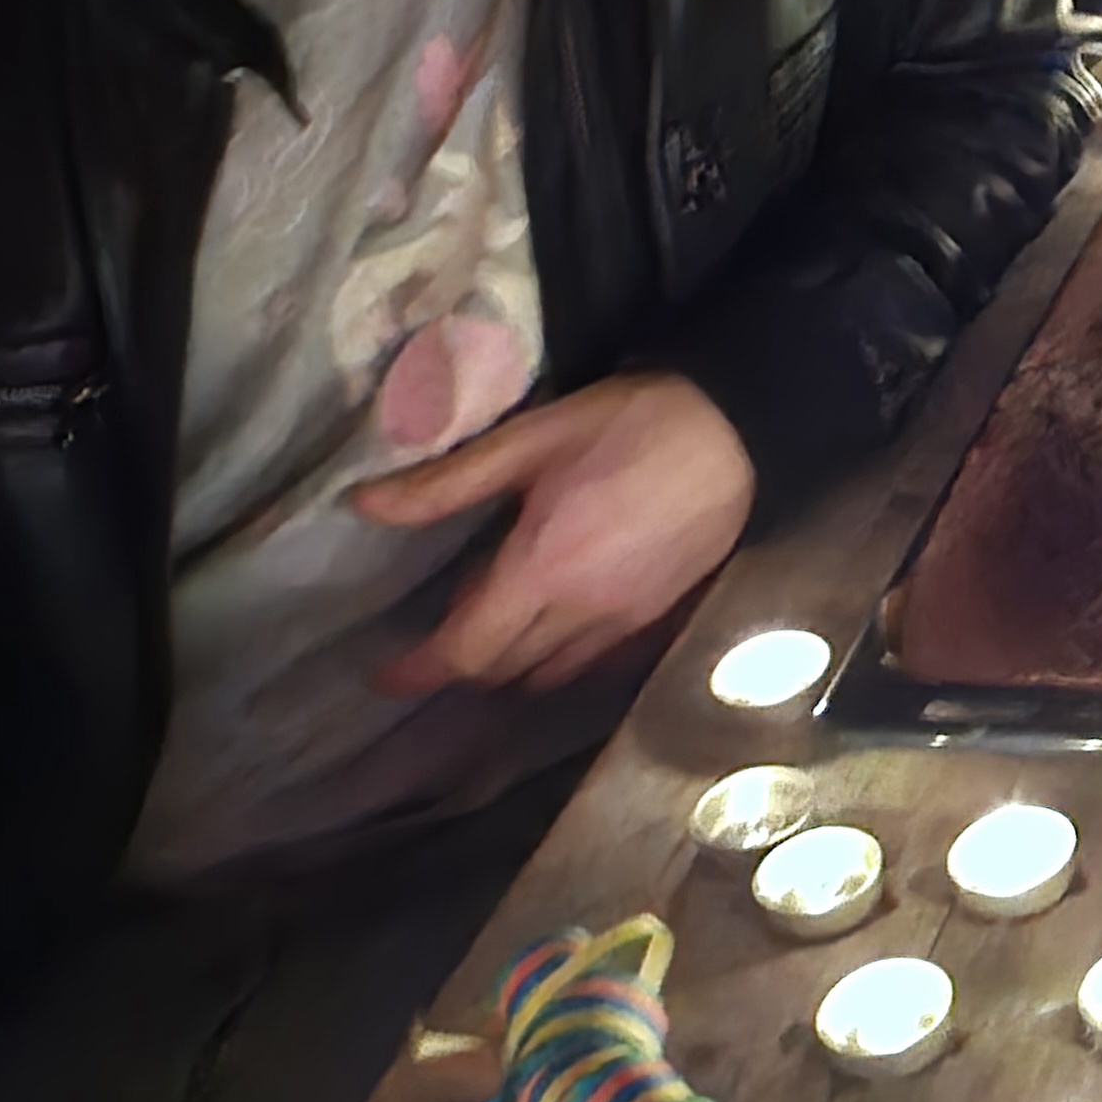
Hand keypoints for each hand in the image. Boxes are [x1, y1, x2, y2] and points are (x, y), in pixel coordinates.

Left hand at [351, 373, 756, 695]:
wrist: (738, 430)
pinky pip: (599, 661)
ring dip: (516, 663)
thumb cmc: (628, 425)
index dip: (420, 671)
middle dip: (465, 660)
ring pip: (553, 674)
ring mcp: (628, 621)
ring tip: (505, 618)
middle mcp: (582, 613)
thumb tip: (363, 506)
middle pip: (505, 670)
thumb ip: (445, 483)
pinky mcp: (661, 615)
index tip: (386, 676)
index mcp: (541, 571)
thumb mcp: (530, 440)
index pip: (466, 651)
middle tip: (448, 621)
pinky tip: (565, 619)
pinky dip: (566, 657)